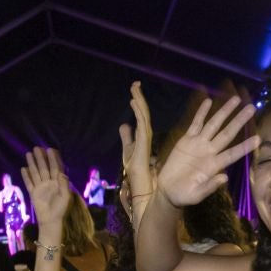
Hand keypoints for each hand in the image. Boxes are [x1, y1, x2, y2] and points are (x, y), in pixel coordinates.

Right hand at [21, 148, 70, 241]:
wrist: (51, 220)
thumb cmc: (60, 209)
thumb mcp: (66, 197)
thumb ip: (64, 184)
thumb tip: (61, 173)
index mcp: (57, 182)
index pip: (55, 168)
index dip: (53, 159)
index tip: (50, 149)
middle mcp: (48, 182)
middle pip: (44, 168)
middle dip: (41, 158)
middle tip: (37, 148)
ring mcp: (40, 187)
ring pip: (36, 172)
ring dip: (32, 163)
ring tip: (29, 154)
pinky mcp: (33, 193)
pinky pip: (29, 183)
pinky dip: (26, 176)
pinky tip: (23, 168)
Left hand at [118, 81, 153, 199]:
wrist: (142, 188)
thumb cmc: (137, 173)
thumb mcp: (128, 150)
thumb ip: (127, 137)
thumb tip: (124, 124)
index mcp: (143, 136)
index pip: (141, 115)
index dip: (138, 102)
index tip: (134, 89)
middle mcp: (146, 136)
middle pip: (143, 113)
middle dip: (139, 97)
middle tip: (135, 83)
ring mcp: (146, 140)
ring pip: (143, 116)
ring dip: (139, 101)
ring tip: (134, 88)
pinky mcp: (145, 145)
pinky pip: (142, 125)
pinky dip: (139, 113)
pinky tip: (133, 103)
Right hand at [157, 94, 256, 207]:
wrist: (168, 190)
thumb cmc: (184, 195)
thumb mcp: (196, 195)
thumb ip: (210, 187)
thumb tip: (225, 178)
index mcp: (215, 166)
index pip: (233, 153)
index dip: (245, 146)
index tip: (258, 138)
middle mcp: (210, 152)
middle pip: (228, 133)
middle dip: (239, 120)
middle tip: (252, 108)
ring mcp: (199, 144)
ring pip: (214, 124)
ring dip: (224, 112)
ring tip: (236, 99)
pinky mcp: (187, 140)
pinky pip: (196, 123)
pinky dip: (201, 113)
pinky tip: (208, 101)